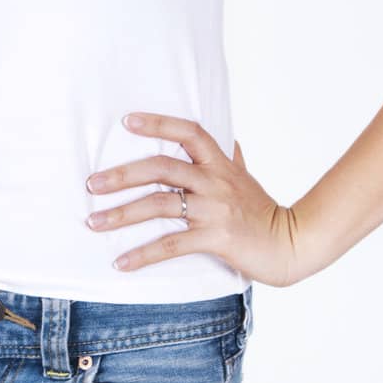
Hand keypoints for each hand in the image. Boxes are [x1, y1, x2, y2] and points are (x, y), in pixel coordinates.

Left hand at [85, 112, 308, 287]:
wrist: (290, 244)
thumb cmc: (263, 211)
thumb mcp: (246, 177)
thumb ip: (232, 158)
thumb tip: (228, 139)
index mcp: (220, 163)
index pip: (189, 132)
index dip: (159, 123)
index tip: (127, 121)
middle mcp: (214, 182)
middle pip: (162, 167)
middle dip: (123, 174)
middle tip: (92, 183)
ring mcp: (214, 210)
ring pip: (160, 204)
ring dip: (122, 214)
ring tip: (93, 222)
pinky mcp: (215, 238)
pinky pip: (171, 244)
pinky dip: (143, 254)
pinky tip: (121, 262)